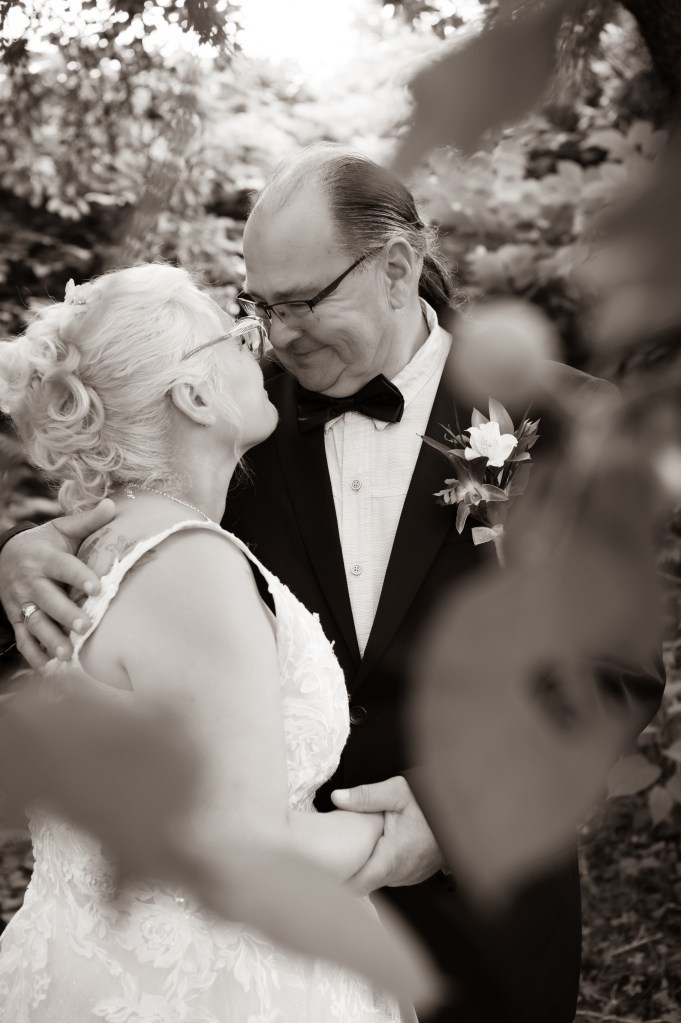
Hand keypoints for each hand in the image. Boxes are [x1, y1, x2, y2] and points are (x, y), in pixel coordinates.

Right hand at [0, 499, 115, 667]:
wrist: (5, 556)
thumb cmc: (45, 543)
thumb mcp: (62, 529)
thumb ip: (87, 521)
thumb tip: (111, 506)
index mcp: (45, 558)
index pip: (62, 567)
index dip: (79, 577)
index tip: (96, 588)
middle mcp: (31, 581)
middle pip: (47, 599)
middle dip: (65, 613)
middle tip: (84, 625)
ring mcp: (21, 602)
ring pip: (34, 622)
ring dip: (49, 639)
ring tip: (67, 655)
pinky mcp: (16, 617)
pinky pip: (23, 637)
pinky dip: (33, 653)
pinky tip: (48, 667)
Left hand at [331, 776, 444, 894]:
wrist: (463, 814)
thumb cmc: (431, 803)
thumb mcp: (398, 791)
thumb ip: (366, 796)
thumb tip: (337, 798)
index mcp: (393, 858)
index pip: (358, 884)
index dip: (338, 880)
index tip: (320, 870)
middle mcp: (401, 874)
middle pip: (364, 884)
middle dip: (347, 873)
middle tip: (326, 858)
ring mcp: (409, 877)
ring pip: (377, 881)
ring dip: (364, 869)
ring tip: (346, 854)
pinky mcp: (414, 875)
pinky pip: (390, 876)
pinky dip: (378, 867)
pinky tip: (370, 852)